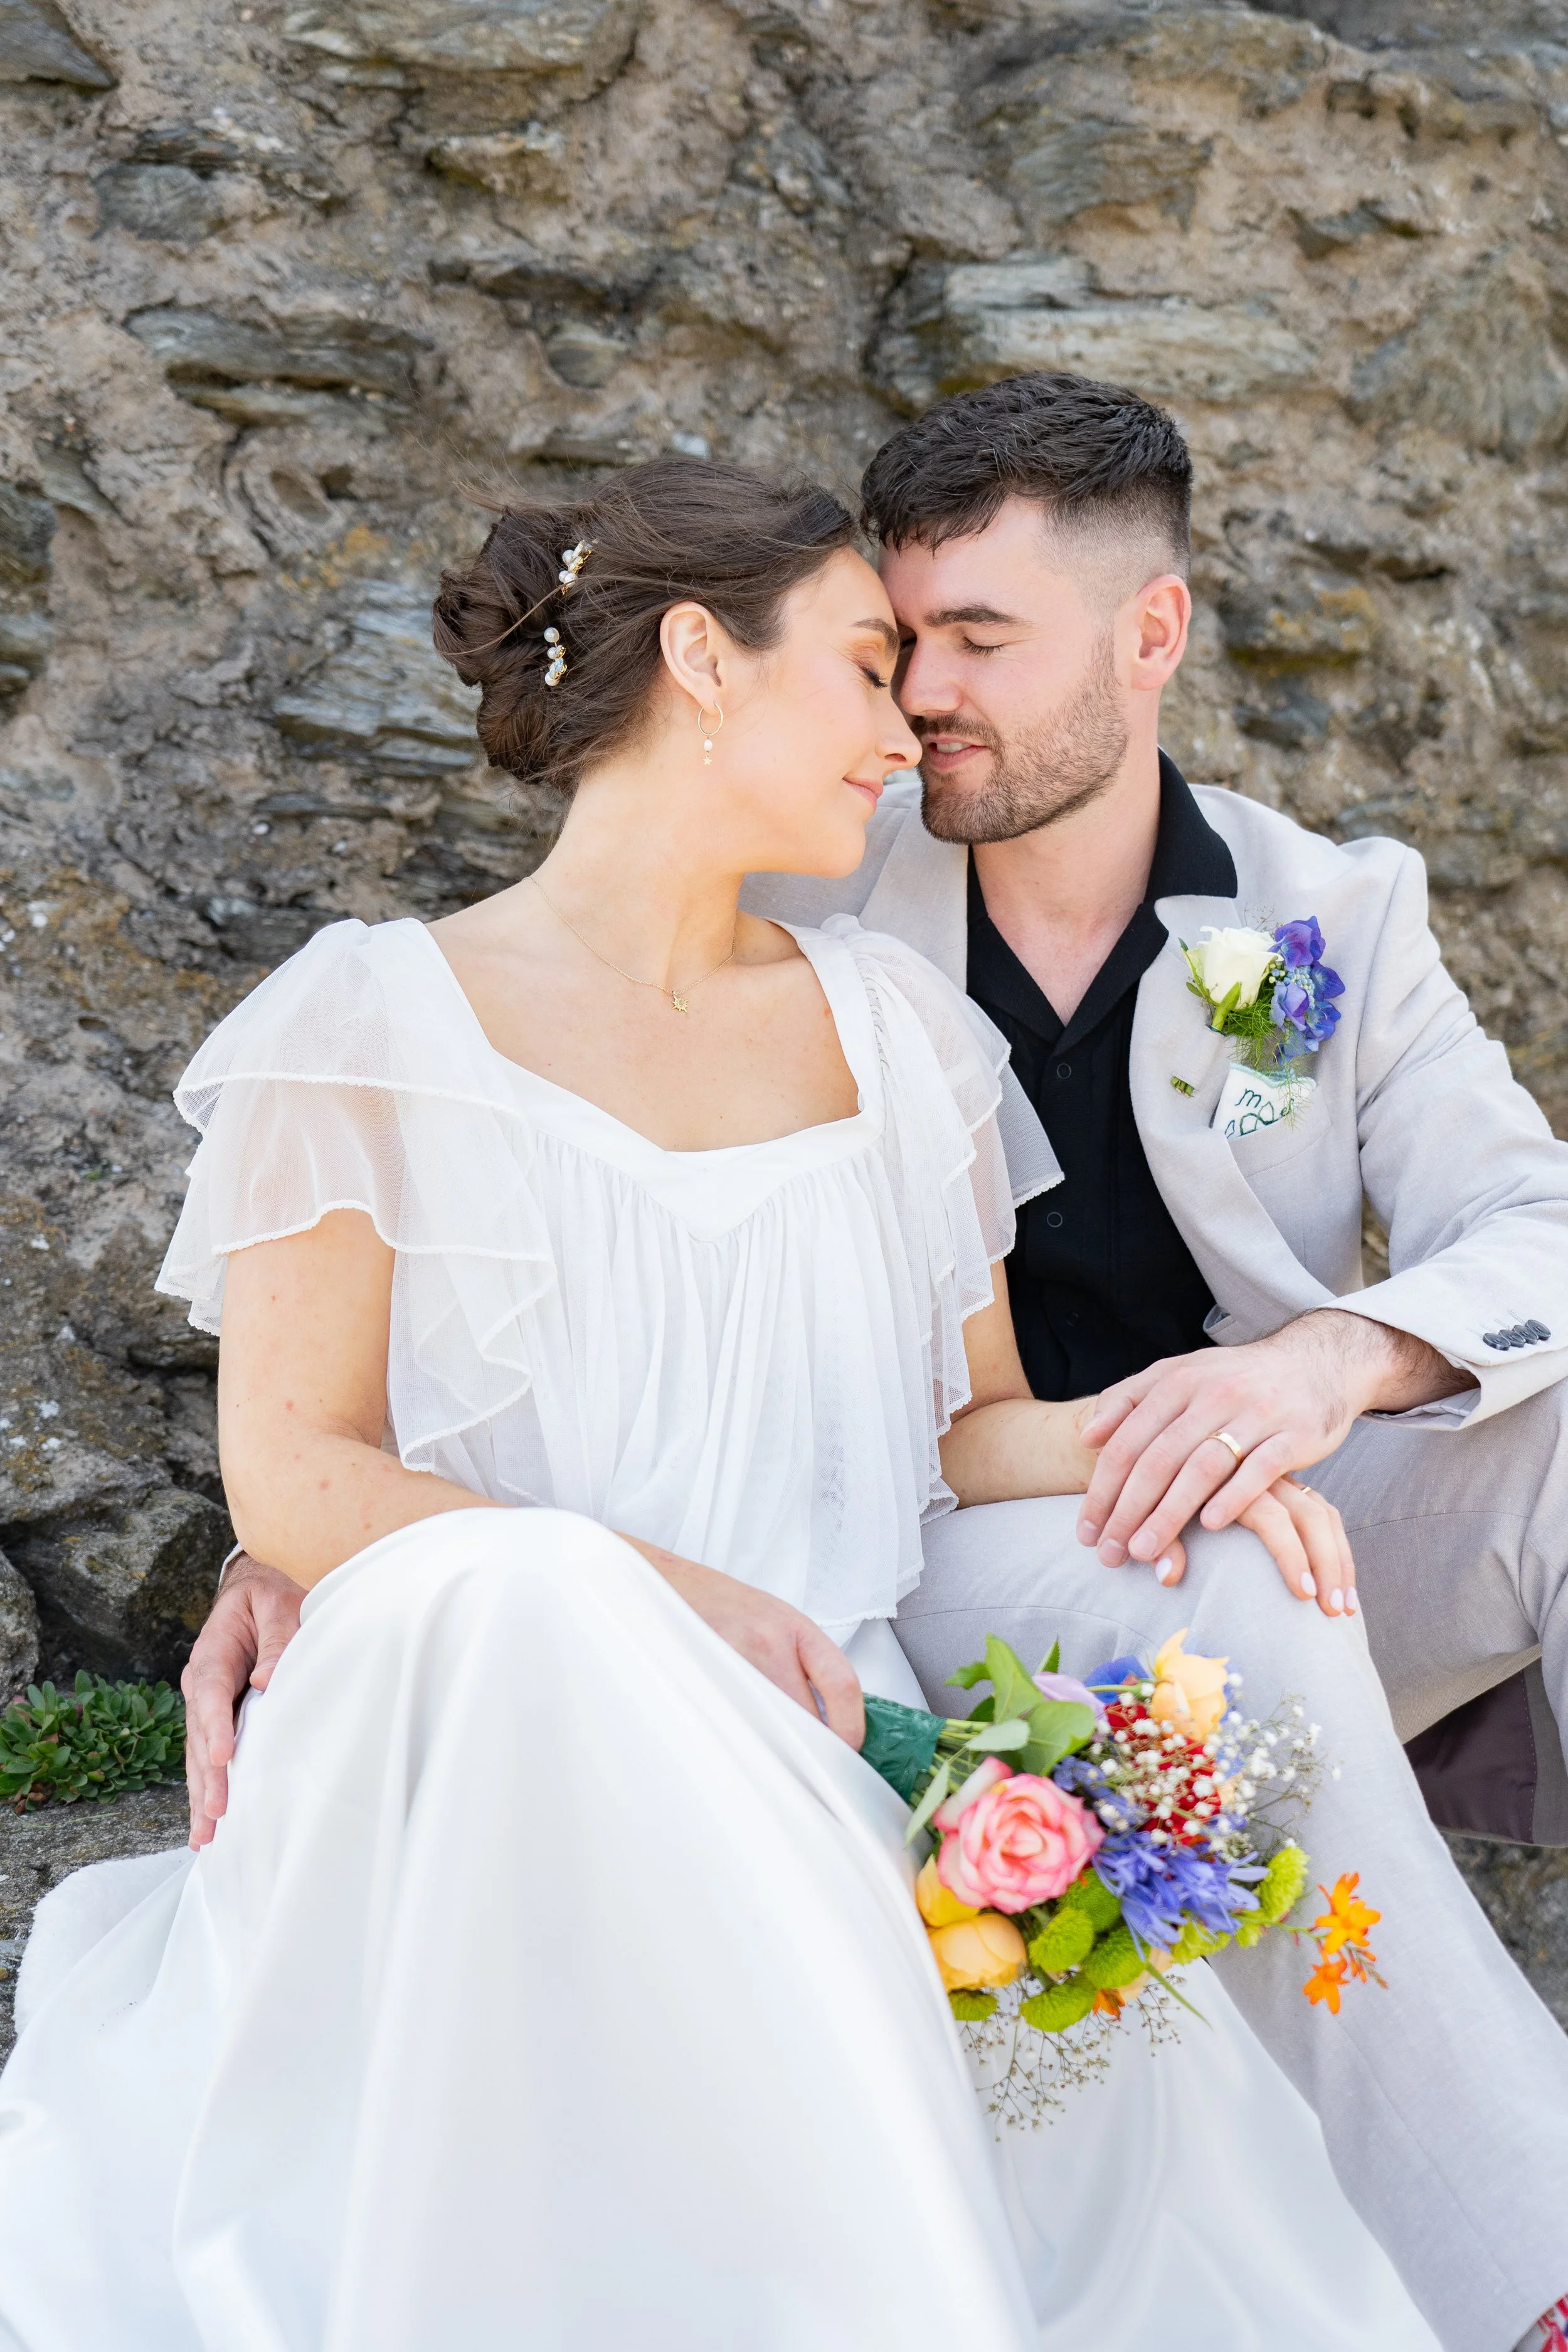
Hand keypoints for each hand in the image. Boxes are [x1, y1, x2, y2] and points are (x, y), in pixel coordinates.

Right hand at [182, 1554, 305, 1848]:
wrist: (259, 1588)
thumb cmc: (274, 1595)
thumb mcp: (280, 1605)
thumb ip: (278, 1639)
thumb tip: (266, 1682)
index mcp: (214, 1651)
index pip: (211, 1692)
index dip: (215, 1726)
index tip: (222, 1757)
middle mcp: (202, 1683)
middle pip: (199, 1734)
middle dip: (206, 1776)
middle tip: (216, 1814)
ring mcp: (205, 1704)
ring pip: (198, 1754)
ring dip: (202, 1794)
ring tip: (204, 1836)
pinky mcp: (217, 1720)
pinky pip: (207, 1757)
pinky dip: (206, 1789)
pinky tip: (205, 1824)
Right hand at [621, 1534, 864, 1748]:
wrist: (663, 1583)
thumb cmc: (720, 1606)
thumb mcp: (775, 1621)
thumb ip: (805, 1664)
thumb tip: (833, 1724)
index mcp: (793, 1626)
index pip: (841, 1683)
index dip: (852, 1727)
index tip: (851, 1751)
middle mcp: (766, 1642)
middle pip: (805, 1719)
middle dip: (811, 1751)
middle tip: (811, 1769)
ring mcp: (731, 1662)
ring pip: (768, 1730)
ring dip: (773, 1751)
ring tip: (770, 1758)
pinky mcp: (701, 1681)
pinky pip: (731, 1726)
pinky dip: (738, 1741)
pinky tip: (734, 1741)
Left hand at [1075, 1310, 1454, 1614]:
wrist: (1316, 1360)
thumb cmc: (1235, 1378)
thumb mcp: (1182, 1373)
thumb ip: (1131, 1398)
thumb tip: (1088, 1436)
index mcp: (1178, 1380)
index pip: (1128, 1441)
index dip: (1101, 1488)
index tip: (1085, 1531)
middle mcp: (1212, 1393)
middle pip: (1158, 1459)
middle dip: (1127, 1510)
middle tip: (1108, 1553)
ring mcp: (1255, 1412)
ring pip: (1202, 1467)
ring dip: (1170, 1513)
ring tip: (1145, 1551)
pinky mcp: (1294, 1433)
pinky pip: (1259, 1469)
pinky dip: (1232, 1497)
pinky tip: (1209, 1527)